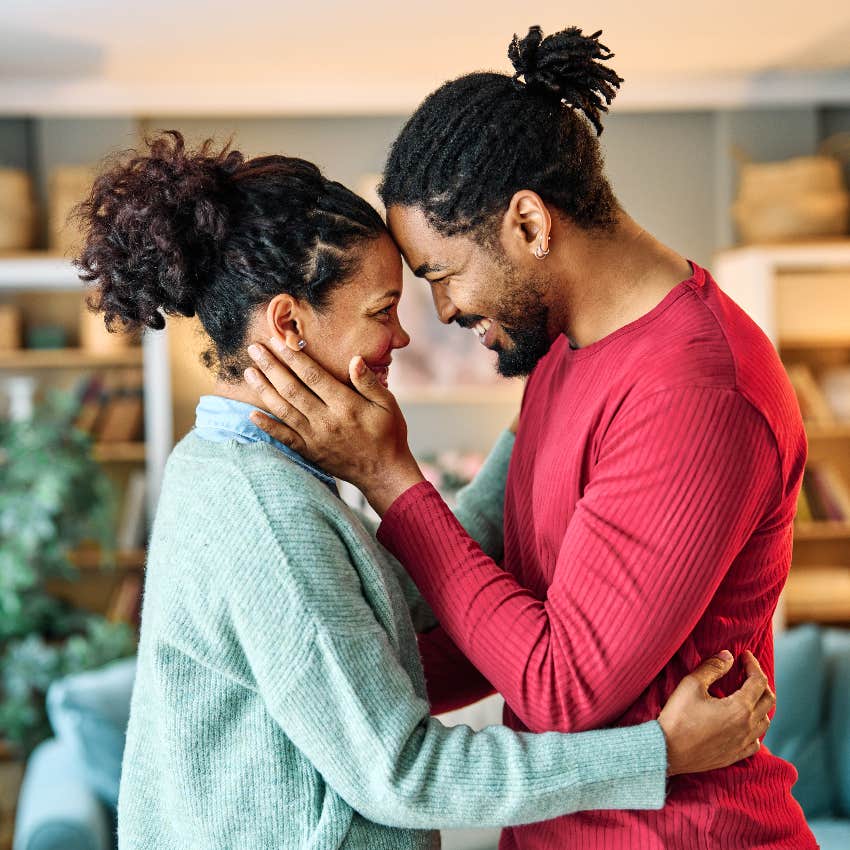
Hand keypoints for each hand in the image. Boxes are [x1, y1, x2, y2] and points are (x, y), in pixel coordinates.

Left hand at [244, 339, 424, 513]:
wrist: (383, 472)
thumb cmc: (388, 434)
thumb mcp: (388, 404)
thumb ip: (369, 382)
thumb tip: (354, 360)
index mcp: (345, 405)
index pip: (313, 375)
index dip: (293, 357)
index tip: (278, 341)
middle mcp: (326, 420)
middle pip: (292, 389)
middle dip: (271, 367)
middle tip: (255, 349)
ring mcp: (315, 438)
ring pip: (283, 410)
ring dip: (264, 390)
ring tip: (249, 372)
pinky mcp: (310, 452)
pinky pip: (284, 437)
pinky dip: (267, 426)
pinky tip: (251, 414)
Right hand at [658, 650, 774, 775]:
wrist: (668, 751)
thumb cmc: (678, 717)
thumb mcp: (691, 684)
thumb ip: (712, 667)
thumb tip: (728, 656)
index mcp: (740, 708)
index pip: (758, 681)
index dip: (753, 665)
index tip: (745, 655)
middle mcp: (747, 727)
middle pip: (768, 700)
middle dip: (760, 682)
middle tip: (747, 672)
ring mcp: (743, 743)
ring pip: (765, 721)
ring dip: (760, 705)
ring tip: (748, 695)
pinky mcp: (736, 755)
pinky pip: (756, 741)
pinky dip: (755, 728)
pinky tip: (745, 724)